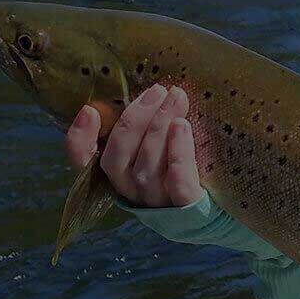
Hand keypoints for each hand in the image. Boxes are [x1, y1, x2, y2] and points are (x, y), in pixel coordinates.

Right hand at [63, 83, 202, 207]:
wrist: (220, 203)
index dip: (79, 140)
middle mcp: (131, 191)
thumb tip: (148, 90)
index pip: (85, 163)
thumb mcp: (161, 142)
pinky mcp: (187, 208)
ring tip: (176, 97)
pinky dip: (178, 152)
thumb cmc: (185, 163)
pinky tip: (182, 126)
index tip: (89, 110)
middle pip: (116, 160)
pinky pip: (178, 182)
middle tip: (157, 90)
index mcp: (118, 175)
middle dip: (133, 120)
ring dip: (159, 127)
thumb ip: (146, 126)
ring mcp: (157, 202)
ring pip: (146, 167)